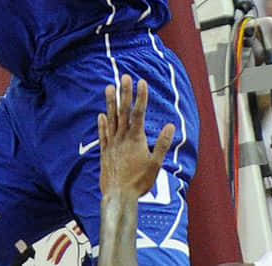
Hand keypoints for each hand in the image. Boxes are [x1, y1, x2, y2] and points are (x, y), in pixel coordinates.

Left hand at [98, 76, 174, 199]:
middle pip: (123, 111)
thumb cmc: (139, 181)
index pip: (138, 113)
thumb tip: (170, 125)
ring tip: (109, 87)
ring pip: (111, 118)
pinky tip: (101, 115)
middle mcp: (122, 137)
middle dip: (125, 93)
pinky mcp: (105, 151)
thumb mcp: (155, 164)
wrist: (118, 195)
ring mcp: (112, 143)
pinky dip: (103, 123)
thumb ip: (162, 144)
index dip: (141, 96)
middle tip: (125, 77)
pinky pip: (103, 133)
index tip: (142, 82)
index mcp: (136, 138)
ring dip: (110, 102)